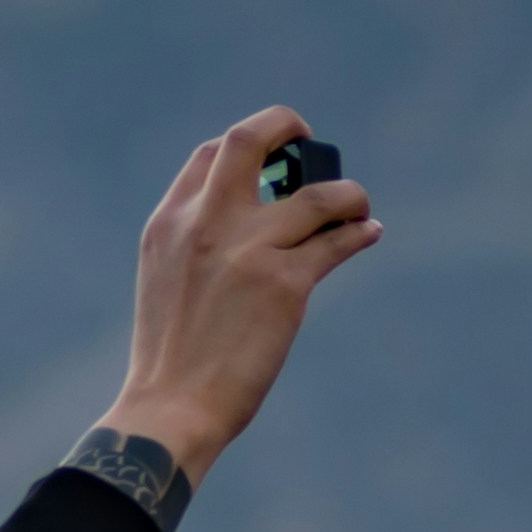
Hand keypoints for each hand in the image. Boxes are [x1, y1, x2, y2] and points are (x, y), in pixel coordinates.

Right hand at [92, 106, 380, 483]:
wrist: (171, 407)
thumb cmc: (169, 357)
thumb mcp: (164, 280)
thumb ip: (194, 242)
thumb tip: (252, 224)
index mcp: (169, 223)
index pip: (209, 155)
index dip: (246, 145)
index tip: (270, 159)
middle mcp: (206, 223)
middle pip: (250, 140)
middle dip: (286, 125)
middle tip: (308, 139)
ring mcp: (248, 250)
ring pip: (317, 195)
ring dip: (347, 194)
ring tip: (357, 207)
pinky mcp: (285, 284)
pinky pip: (336, 242)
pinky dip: (358, 233)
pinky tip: (367, 234)